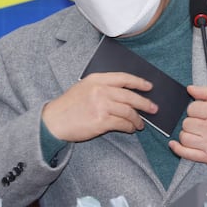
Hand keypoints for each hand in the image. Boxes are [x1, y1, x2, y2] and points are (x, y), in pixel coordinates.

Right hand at [42, 72, 157, 141]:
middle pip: (130, 96)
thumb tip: (125, 93)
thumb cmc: (68, 106)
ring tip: (140, 124)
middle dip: (144, 103)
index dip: (139, 82)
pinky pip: (122, 123)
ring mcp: (101, 105)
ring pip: (128, 111)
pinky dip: (129, 127)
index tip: (149, 86)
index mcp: (96, 79)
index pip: (124, 78)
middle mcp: (100, 90)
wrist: (53, 122)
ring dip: (137, 119)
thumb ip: (102, 86)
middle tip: (153, 108)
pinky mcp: (101, 121)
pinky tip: (130, 129)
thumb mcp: (83, 87)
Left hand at [169, 85, 206, 165]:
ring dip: (187, 134)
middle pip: (187, 123)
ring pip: (184, 137)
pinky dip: (177, 148)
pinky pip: (186, 153)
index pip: (191, 109)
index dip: (195, 109)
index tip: (201, 112)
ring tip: (196, 132)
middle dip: (191, 121)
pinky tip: (174, 144)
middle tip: (200, 122)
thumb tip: (190, 89)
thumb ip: (206, 93)